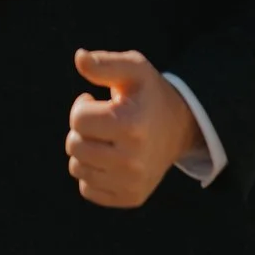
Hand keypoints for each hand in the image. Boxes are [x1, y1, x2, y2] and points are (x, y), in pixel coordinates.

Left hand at [66, 49, 201, 207]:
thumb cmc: (148, 95)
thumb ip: (104, 63)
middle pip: (74, 145)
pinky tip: (110, 160)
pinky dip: (92, 174)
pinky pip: (87, 190)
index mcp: (131, 125)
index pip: (78, 119)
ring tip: (107, 140)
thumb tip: (79, 57)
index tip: (98, 102)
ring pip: (77, 168)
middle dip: (82, 130)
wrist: (180, 128)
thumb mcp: (133, 70)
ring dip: (85, 152)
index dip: (83, 106)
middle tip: (103, 122)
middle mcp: (133, 159)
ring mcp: (133, 182)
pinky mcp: (131, 197)